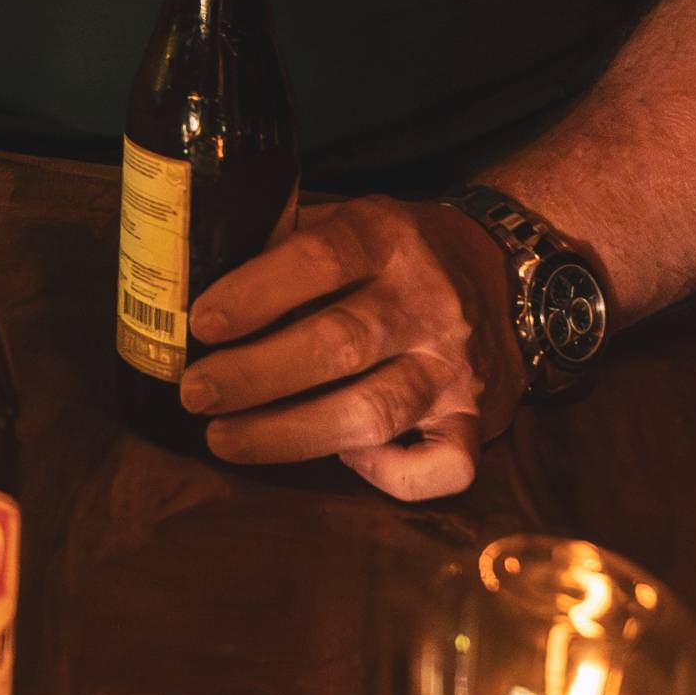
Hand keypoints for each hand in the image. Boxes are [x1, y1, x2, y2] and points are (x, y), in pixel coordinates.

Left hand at [171, 197, 527, 502]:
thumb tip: (189, 277)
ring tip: (225, 439)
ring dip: (291, 433)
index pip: (321, 260)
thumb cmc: (394, 253)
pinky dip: (392, 475)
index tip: (200, 324)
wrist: (506, 272)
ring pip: (376, 410)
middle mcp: (429, 302)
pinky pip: (444, 467)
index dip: (256, 293)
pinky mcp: (476, 420)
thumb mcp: (347, 219)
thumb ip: (283, 240)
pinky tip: (345, 463)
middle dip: (255, 375)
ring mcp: (456, 367)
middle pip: (339, 344)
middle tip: (195, 393)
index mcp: (388, 238)